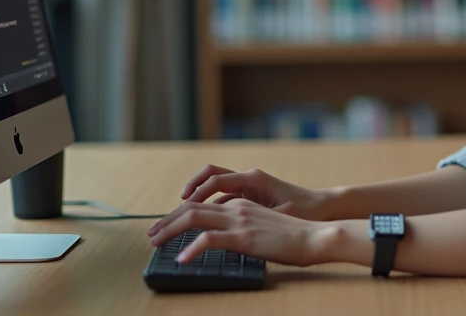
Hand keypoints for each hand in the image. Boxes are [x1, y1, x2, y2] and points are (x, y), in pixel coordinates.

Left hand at [147, 198, 343, 266]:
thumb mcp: (262, 227)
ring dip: (170, 229)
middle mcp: (236, 206)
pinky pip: (209, 240)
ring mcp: (239, 220)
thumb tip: (223, 241)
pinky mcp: (243, 236)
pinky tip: (182, 261)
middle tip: (151, 235)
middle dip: (167, 221)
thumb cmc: (292, 237)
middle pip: (191, 207)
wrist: (314, 236)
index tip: (165, 228)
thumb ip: (241, 229)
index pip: (201, 204)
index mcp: (240, 203)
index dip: (179, 215)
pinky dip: (191, 250)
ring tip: (156, 242)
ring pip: (194, 217)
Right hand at [179, 164, 332, 219]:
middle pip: (212, 176)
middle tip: (178, 203)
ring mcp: (249, 185)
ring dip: (200, 195)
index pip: (217, 180)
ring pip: (216, 184)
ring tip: (184, 213)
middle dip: (192, 188)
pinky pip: (225, 196)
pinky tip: (204, 220)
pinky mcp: (250, 195)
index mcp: (254, 178)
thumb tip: (230, 218)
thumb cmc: (304, 210)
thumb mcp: (278, 213)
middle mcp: (249, 177)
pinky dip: (211, 204)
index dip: (198, 192)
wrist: (322, 208)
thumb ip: (254, 214)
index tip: (183, 204)